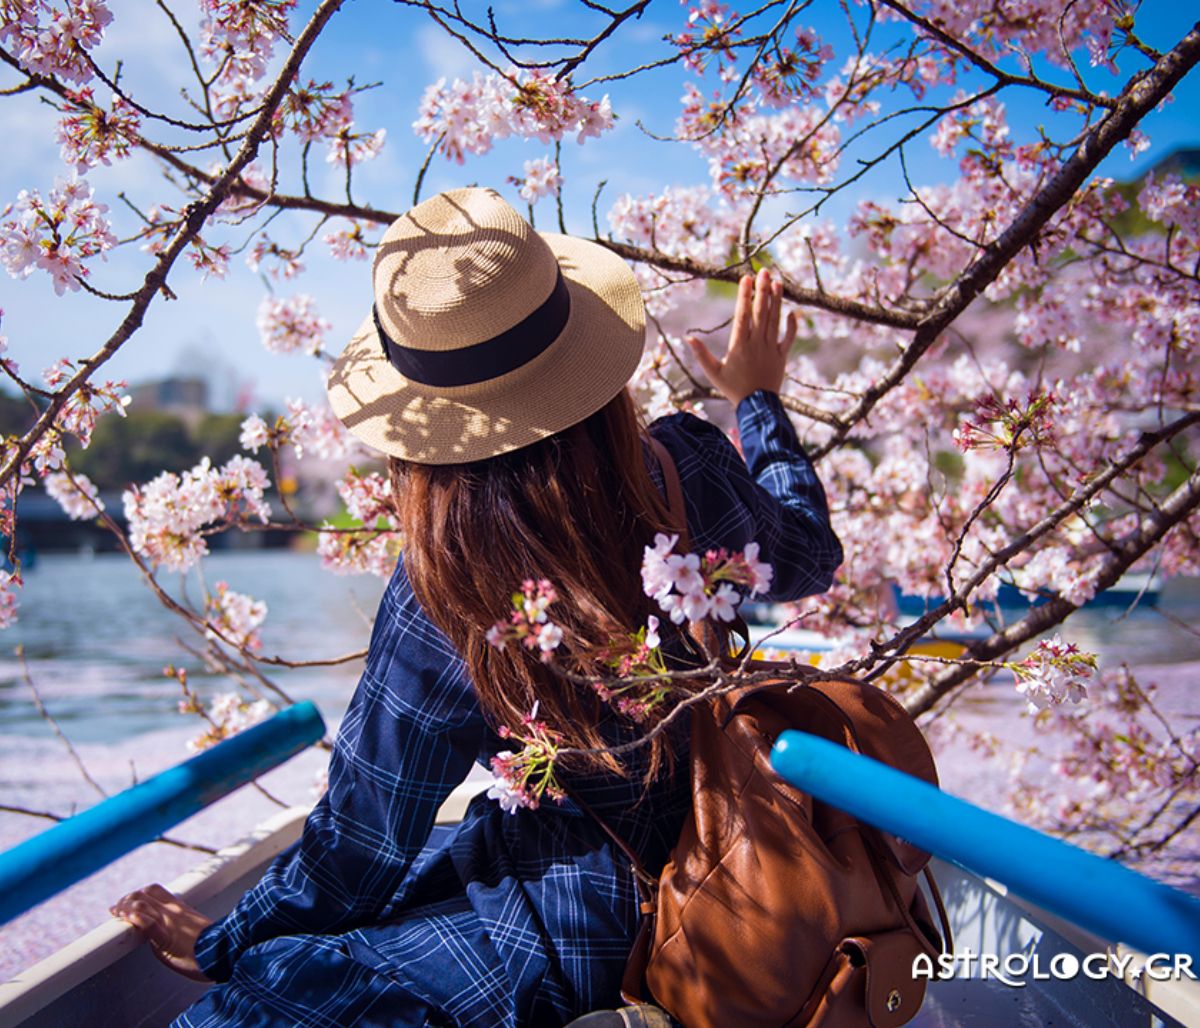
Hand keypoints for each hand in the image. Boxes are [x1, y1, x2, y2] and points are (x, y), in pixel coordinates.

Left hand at [110, 883, 213, 982]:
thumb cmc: (211, 949)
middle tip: (116, 910)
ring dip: (124, 907)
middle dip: (125, 900)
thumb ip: (177, 927)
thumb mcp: (194, 929)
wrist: (224, 954)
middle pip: (143, 894)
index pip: (154, 891)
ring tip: (116, 914)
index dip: (137, 893)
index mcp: (179, 908)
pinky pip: (148, 924)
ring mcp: (168, 923)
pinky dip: (136, 918)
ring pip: (141, 904)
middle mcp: (172, 912)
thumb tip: (164, 935)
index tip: (125, 903)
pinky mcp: (166, 938)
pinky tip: (127, 917)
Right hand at [686, 268, 797, 405]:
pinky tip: (792, 311)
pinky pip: (789, 338)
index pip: (743, 315)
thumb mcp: (713, 372)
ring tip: (778, 282)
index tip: (746, 278)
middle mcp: (757, 343)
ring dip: (777, 300)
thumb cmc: (732, 388)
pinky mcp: (782, 356)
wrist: (757, 406)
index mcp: (739, 345)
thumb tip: (688, 338)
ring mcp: (771, 349)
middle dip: (762, 290)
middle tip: (764, 271)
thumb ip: (701, 354)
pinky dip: (791, 325)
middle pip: (761, 312)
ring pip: (775, 320)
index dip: (745, 296)